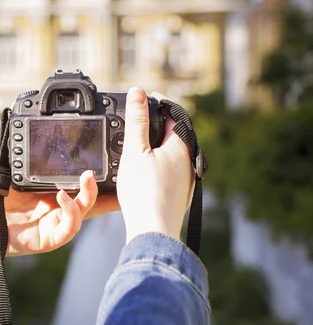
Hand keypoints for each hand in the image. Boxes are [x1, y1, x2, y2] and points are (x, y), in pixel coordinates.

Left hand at [0, 126, 119, 259]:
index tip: (108, 155)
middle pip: (92, 194)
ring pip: (87, 209)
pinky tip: (62, 196)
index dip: (96, 170)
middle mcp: (58, 204)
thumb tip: (11, 114)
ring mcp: (57, 221)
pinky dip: (71, 211)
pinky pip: (71, 226)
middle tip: (115, 166)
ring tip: (88, 177)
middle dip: (108, 183)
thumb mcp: (0, 163)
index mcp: (52, 188)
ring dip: (92, 193)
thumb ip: (7, 141)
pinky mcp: (52, 237)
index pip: (80, 179)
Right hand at [117, 87, 194, 242]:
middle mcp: (189, 161)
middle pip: (174, 133)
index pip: (174, 114)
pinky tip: (144, 170)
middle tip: (139, 118)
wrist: (153, 232)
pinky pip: (170, 170)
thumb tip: (138, 93)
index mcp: (182, 146)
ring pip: (173, 153)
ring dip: (157, 144)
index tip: (145, 97)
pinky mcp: (180, 194)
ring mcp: (186, 179)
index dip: (158, 103)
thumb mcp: (135, 151)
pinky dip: (157, 163)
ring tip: (138, 143)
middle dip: (157, 124)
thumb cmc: (144, 193)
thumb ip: (136, 121)